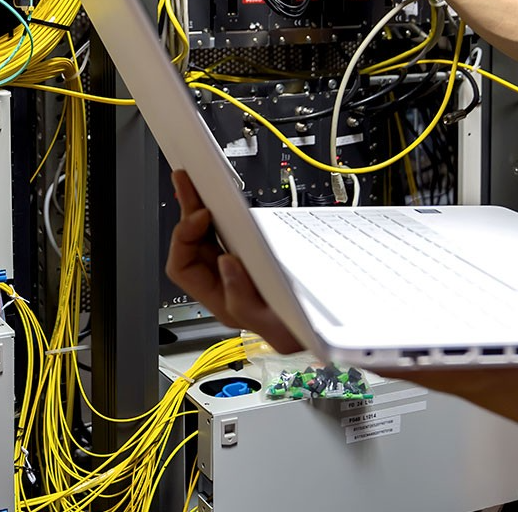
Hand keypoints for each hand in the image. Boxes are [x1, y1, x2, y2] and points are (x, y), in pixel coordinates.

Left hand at [166, 171, 302, 353]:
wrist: (334, 329)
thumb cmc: (306, 334)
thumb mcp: (279, 328)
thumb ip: (244, 302)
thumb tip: (226, 263)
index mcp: (225, 303)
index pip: (183, 269)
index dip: (185, 239)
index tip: (203, 214)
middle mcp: (227, 288)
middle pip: (191, 247)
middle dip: (188, 212)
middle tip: (188, 182)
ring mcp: (240, 272)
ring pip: (207, 237)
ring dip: (199, 209)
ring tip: (194, 183)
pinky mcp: (257, 258)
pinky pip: (229, 234)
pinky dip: (221, 214)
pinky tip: (219, 200)